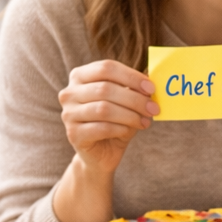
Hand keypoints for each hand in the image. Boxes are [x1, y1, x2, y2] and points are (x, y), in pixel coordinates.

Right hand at [59, 60, 159, 174]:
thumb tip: (151, 78)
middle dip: (134, 99)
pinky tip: (129, 131)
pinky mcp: (73, 134)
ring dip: (130, 115)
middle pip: (106, 89)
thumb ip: (134, 88)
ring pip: (104, 109)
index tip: (151, 88)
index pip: (106, 68)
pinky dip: (121, 128)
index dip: (131, 77)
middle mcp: (69, 93)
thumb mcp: (125, 102)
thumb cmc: (114, 122)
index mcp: (80, 76)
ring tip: (145, 121)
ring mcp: (68, 113)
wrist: (100, 153)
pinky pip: (102, 128)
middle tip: (153, 108)